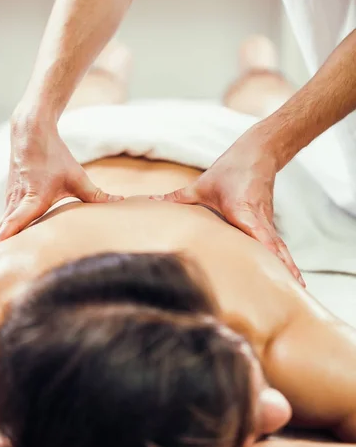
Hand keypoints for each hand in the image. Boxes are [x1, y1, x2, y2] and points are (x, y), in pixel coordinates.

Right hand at [0, 114, 121, 250]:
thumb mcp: (77, 176)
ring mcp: (9, 200)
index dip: (4, 238)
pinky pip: (2, 221)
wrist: (31, 134)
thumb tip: (120, 202)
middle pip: (0, 231)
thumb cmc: (54, 156)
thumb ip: (96, 194)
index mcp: (33, 199)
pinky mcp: (9, 198)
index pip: (15, 222)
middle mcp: (16, 202)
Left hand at [158, 127, 304, 286]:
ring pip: (279, 249)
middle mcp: (260, 220)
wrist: (258, 153)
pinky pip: (276, 245)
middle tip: (292, 292)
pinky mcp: (267, 224)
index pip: (260, 236)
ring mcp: (266, 223)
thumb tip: (150, 203)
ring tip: (295, 291)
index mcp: (245, 212)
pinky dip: (282, 260)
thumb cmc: (231, 169)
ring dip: (286, 268)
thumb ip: (178, 198)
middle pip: (275, 249)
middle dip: (283, 270)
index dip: (268, 254)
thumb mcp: (202, 185)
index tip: (275, 273)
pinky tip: (287, 277)